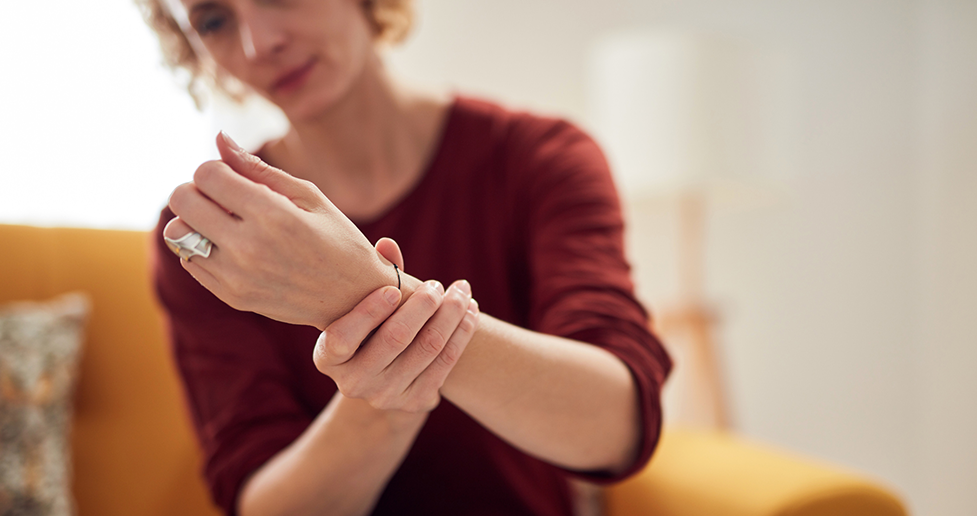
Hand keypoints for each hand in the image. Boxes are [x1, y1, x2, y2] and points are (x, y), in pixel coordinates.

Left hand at [163, 132, 399, 328]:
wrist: (355, 298)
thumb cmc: (337, 239)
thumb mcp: (308, 196)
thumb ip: (258, 168)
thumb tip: (219, 137)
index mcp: (272, 215)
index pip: (207, 174)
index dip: (215, 168)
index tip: (233, 177)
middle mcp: (249, 247)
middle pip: (182, 200)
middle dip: (196, 189)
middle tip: (221, 197)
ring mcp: (237, 276)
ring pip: (177, 233)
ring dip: (193, 221)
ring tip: (222, 222)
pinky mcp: (232, 296)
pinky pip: (190, 261)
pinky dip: (202, 248)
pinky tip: (231, 247)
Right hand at [314, 275, 478, 412]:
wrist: (386, 373)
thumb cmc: (370, 324)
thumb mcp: (362, 303)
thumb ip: (374, 275)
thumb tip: (388, 244)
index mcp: (328, 358)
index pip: (343, 337)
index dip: (369, 312)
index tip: (394, 289)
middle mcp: (352, 383)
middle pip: (395, 339)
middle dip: (422, 305)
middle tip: (436, 284)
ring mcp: (385, 396)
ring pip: (428, 347)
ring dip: (451, 313)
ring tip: (461, 291)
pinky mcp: (416, 402)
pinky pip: (446, 361)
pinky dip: (462, 332)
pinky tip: (470, 311)